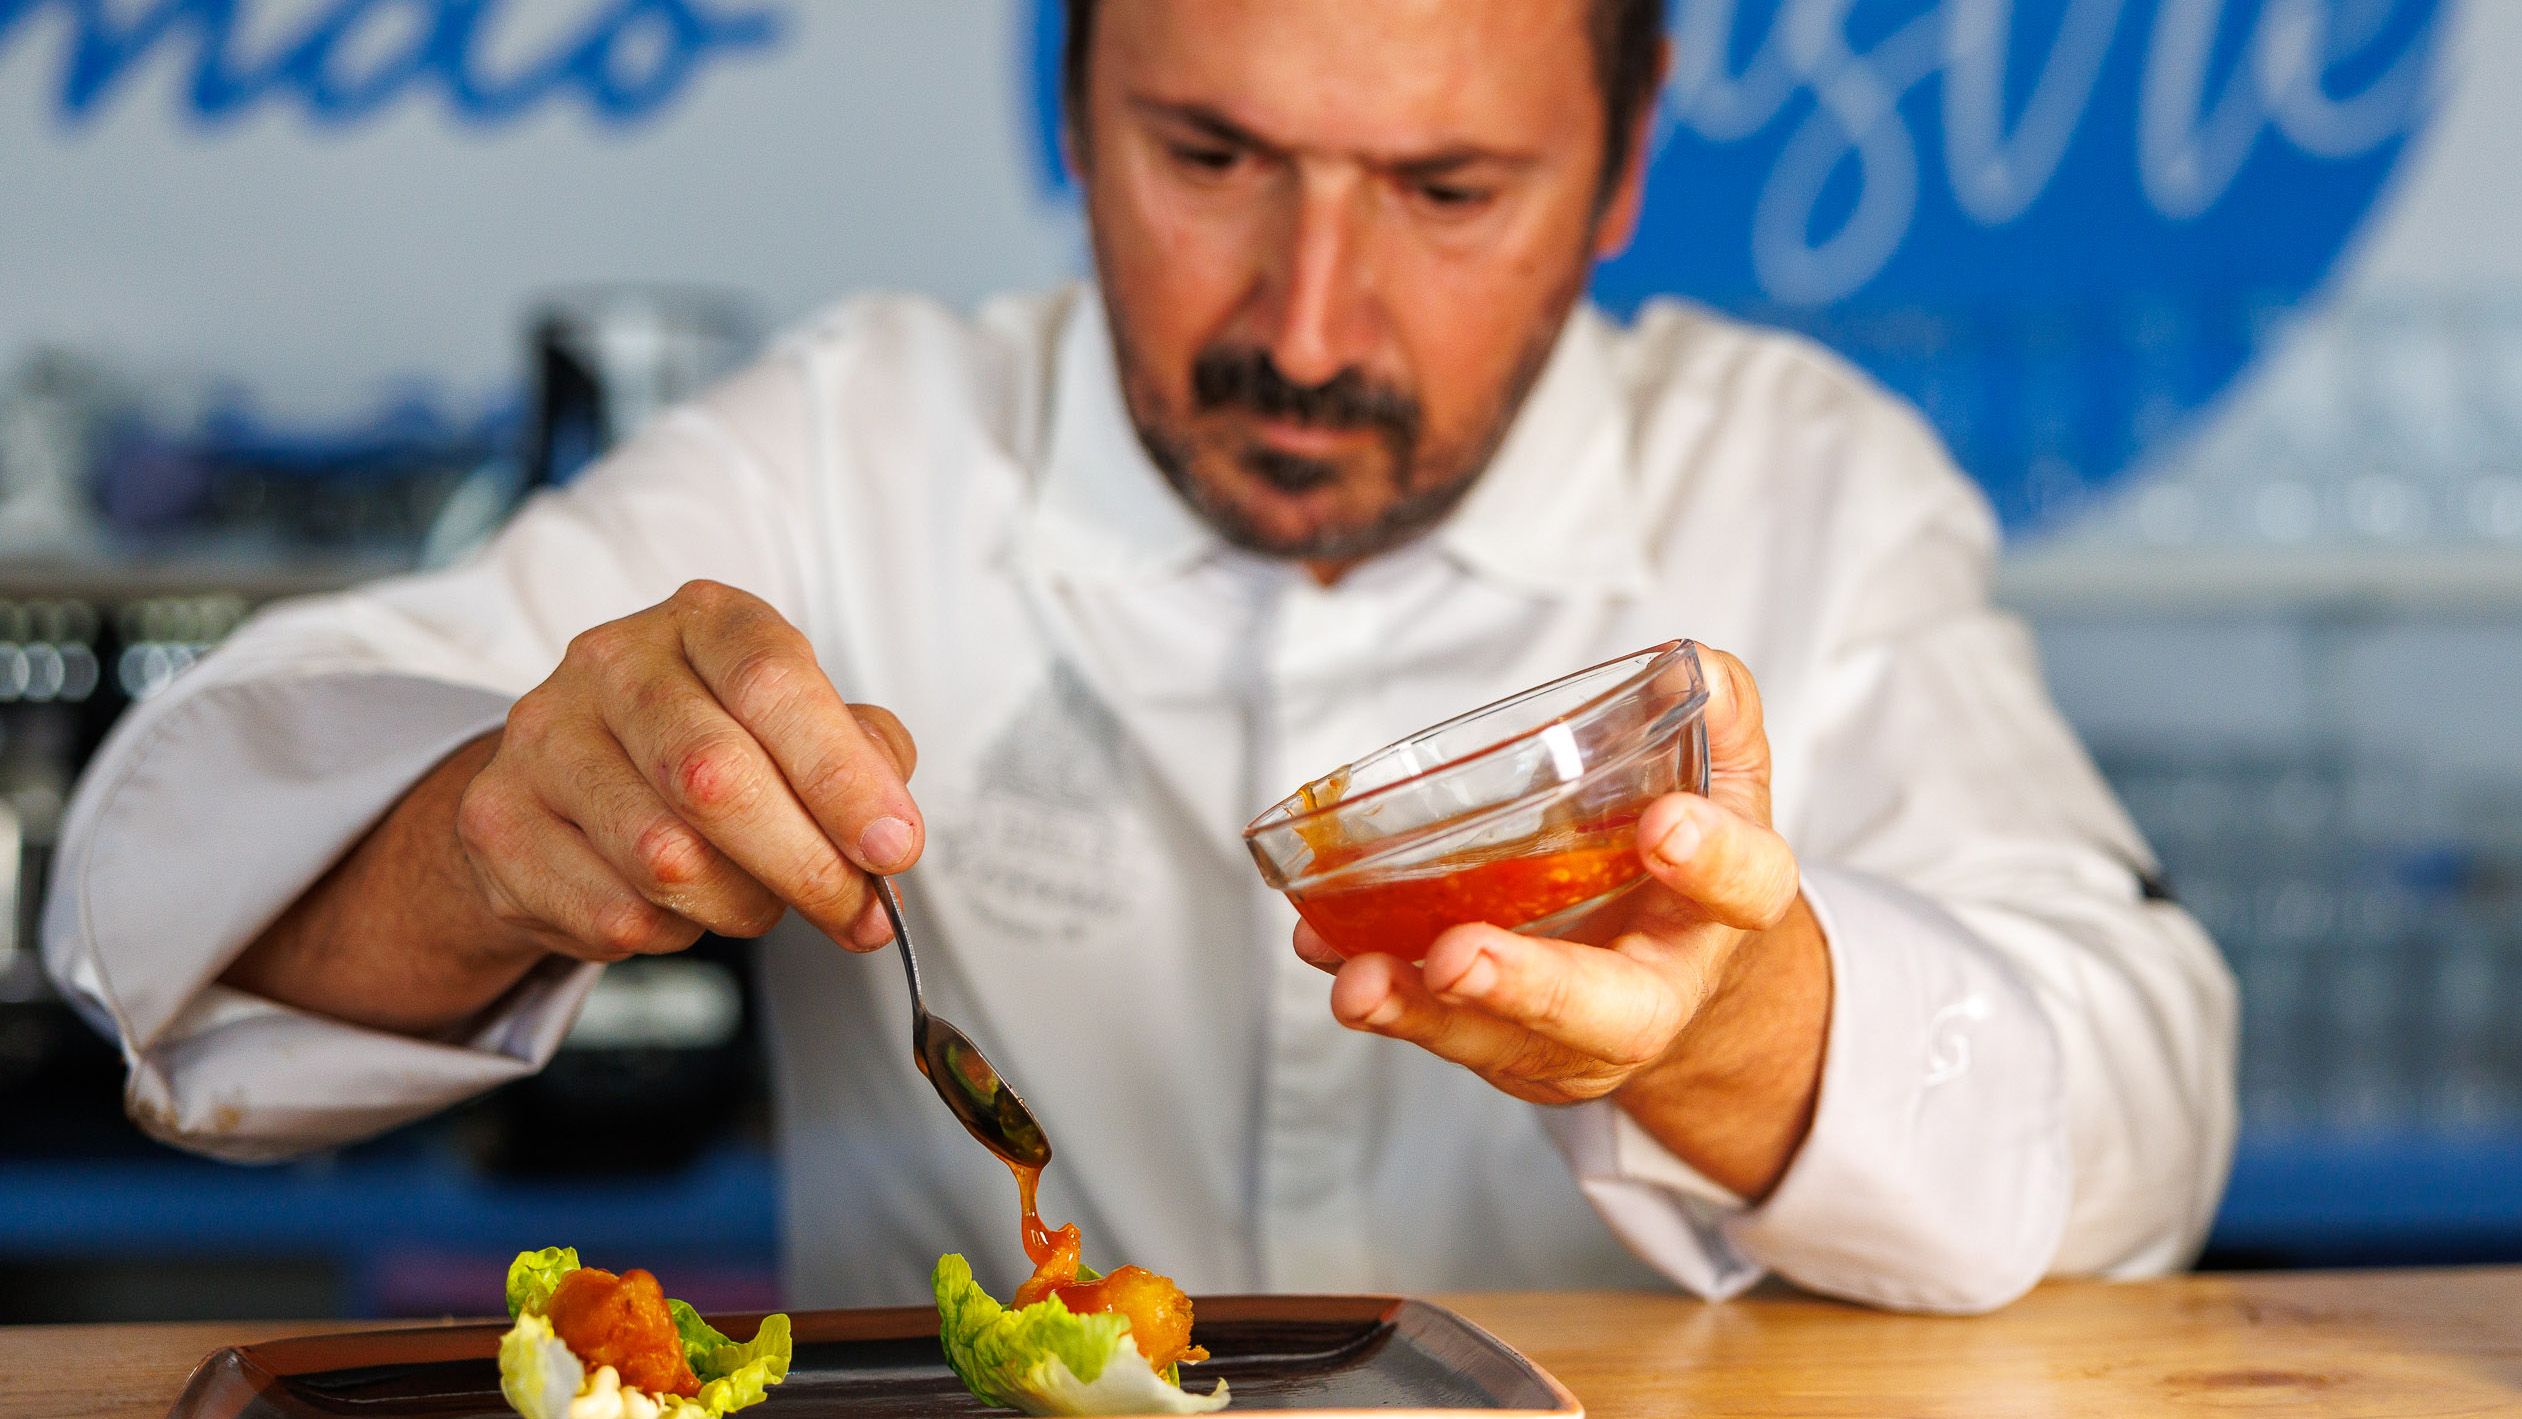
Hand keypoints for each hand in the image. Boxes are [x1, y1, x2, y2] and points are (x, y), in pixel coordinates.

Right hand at [454, 579, 921, 963]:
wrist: (566, 787)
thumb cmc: (711, 749)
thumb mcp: (800, 727)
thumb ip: (862, 763)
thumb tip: (887, 838)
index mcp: (704, 619)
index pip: (773, 681)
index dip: (841, 774)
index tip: (894, 847)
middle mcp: (612, 662)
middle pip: (715, 777)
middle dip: (807, 864)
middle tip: (860, 913)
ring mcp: (542, 738)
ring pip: (667, 861)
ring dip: (742, 906)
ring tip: (756, 897)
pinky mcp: (498, 821)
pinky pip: (615, 915)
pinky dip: (674, 933)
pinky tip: (679, 904)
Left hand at [1294, 647, 1829, 1196]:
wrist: (1671, 973)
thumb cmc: (1684, 859)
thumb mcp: (1719, 781)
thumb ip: (1716, 713)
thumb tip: (1685, 658)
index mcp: (1722, 912)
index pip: (1741, 889)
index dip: (1710, 860)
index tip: (1661, 826)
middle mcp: (1656, 991)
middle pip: (1609, 1013)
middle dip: (1529, 986)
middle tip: (1456, 955)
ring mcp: (1572, 1036)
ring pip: (1501, 1040)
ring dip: (1423, 1011)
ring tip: (1359, 981)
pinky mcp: (1502, 1046)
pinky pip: (1437, 1027)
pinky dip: (1381, 992)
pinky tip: (1323, 947)